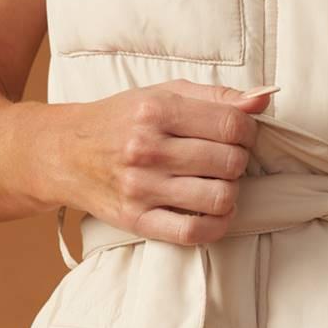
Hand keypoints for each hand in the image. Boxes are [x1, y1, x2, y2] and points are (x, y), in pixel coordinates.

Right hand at [47, 79, 278, 245]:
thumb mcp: (163, 95)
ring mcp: (142, 187)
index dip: (249, 131)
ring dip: (230, 193)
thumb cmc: (121, 121)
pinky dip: (217, 225)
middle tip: (225, 160)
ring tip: (218, 183)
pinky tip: (215, 212)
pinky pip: (194, 232)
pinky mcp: (137, 219)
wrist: (63, 153)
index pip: (232, 123)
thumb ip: (216, 96)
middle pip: (230, 161)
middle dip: (238, 161)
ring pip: (220, 197)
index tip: (240, 135)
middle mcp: (148, 148)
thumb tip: (264, 97)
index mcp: (156, 110)